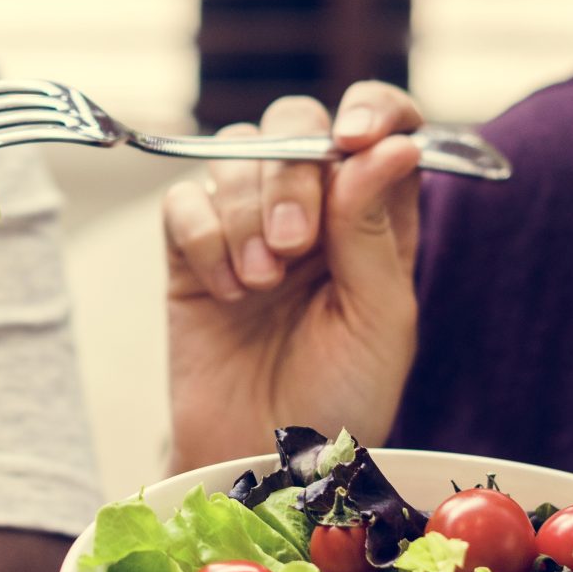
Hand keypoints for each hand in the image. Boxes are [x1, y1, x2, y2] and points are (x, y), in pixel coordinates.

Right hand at [161, 83, 423, 469]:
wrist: (263, 464)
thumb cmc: (340, 401)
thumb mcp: (380, 320)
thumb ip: (374, 228)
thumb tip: (389, 143)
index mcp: (375, 216)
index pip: (380, 124)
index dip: (371, 107)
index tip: (355, 135)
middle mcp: (314, 208)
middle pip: (296, 122)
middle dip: (291, 172)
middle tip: (293, 244)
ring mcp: (247, 226)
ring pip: (235, 152)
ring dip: (245, 209)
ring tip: (260, 284)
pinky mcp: (190, 253)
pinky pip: (183, 200)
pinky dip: (203, 237)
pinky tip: (225, 292)